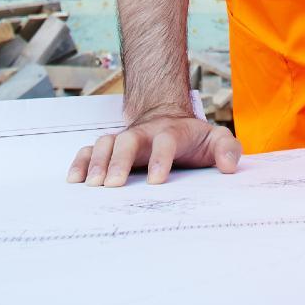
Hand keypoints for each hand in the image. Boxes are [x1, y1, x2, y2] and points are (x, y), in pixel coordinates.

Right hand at [66, 113, 240, 186]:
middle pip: (128, 139)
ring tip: (91, 185)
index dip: (160, 158)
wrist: (169, 118)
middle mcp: (144, 133)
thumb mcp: (216, 139)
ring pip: (106, 143)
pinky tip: (74, 180)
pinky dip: (81, 162)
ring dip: (97, 162)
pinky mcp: (111, 147)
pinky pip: (91, 151)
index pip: (165, 141)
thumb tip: (230, 166)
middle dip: (118, 160)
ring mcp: (125, 138)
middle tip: (112, 185)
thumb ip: (228, 149)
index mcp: (172, 132)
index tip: (155, 181)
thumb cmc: (194, 138)